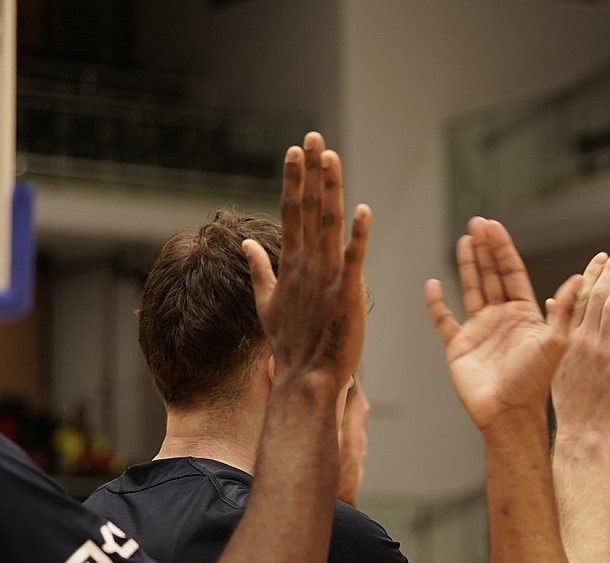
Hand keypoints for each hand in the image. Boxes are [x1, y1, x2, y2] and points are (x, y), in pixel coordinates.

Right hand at [244, 132, 371, 391]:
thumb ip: (260, 269)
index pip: (291, 212)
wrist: (304, 378)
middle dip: (310, 171)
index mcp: (291, 264)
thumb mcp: (266, 302)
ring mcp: (326, 277)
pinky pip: (354, 259)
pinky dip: (359, 235)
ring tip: (330, 157)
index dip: (294, 180)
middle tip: (313, 136)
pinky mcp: (347, 293)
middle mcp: (306, 264)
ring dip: (330, 189)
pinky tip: (364, 209)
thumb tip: (245, 243)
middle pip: (308, 208)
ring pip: (328, 224)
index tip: (294, 151)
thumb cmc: (289, 344)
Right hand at [425, 217, 581, 432]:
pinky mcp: (459, 346)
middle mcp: (502, 318)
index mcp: (525, 314)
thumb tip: (580, 279)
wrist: (509, 415)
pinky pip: (444, 319)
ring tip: (464, 240)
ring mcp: (480, 331)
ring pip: (471, 289)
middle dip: (484, 249)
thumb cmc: (535, 382)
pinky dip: (436, 303)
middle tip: (476, 223)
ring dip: (467, 265)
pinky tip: (432, 284)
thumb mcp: (556, 342)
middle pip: (491, 275)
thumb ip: (565, 310)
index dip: (502, 249)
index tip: (493, 227)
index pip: (512, 273)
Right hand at [551, 247, 609, 438]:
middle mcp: (585, 340)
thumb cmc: (571, 400)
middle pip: (597, 296)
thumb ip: (558, 329)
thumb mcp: (556, 362)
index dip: (591, 274)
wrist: (582, 430)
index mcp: (567, 338)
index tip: (601, 257)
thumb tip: (554, 299)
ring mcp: (604, 351)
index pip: (579, 297)